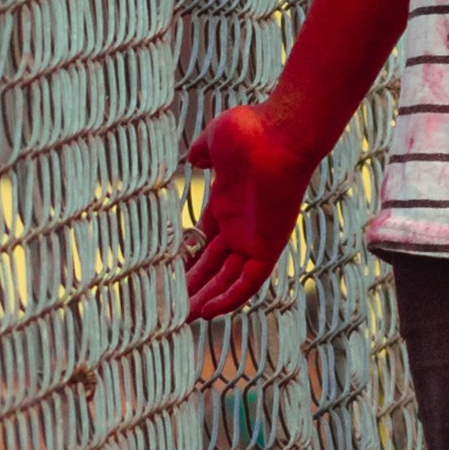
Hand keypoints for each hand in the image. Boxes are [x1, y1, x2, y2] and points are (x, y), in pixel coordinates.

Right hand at [186, 99, 310, 317]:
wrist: (280, 131)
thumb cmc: (251, 130)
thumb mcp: (215, 142)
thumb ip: (202, 153)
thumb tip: (193, 156)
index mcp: (228, 204)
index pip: (205, 241)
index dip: (188, 259)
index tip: (168, 275)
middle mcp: (242, 224)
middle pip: (214, 265)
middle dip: (194, 286)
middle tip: (172, 308)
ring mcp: (255, 236)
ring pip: (229, 279)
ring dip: (207, 299)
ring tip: (182, 319)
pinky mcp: (269, 244)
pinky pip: (250, 280)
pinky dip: (230, 297)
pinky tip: (207, 312)